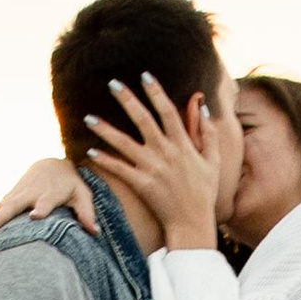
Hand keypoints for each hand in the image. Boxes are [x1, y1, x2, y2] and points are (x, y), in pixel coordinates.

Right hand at [0, 156, 95, 243]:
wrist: (50, 165)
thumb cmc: (70, 185)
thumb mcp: (82, 195)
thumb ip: (87, 212)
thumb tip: (94, 232)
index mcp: (49, 193)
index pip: (45, 201)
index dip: (42, 208)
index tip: (35, 216)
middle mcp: (28, 194)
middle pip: (12, 206)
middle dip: (0, 218)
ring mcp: (14, 197)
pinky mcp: (5, 202)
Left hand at [85, 75, 230, 250]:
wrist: (193, 224)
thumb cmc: (203, 193)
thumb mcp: (212, 161)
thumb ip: (207, 133)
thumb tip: (203, 106)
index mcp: (183, 144)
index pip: (168, 112)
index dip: (156, 92)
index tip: (144, 75)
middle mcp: (166, 153)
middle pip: (143, 120)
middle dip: (127, 100)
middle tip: (112, 83)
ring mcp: (152, 168)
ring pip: (125, 144)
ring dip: (105, 130)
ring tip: (88, 118)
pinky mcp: (142, 185)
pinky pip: (120, 170)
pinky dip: (105, 161)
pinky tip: (89, 152)